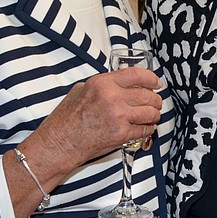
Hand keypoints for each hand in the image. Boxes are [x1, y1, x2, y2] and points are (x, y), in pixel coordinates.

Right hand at [33, 67, 162, 168]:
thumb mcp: (80, 90)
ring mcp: (118, 116)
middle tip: (155, 102)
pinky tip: (145, 128)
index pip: (137, 74)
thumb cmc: (66, 119)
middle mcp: (112, 97)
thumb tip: (121, 82)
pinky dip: (148, 129)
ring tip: (152, 115)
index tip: (156, 82)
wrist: (60, 143)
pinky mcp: (121, 134)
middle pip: (148, 95)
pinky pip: (145, 129)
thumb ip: (102, 84)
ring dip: (154, 114)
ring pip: (150, 112)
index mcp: (102, 83)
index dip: (151, 78)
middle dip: (155, 99)